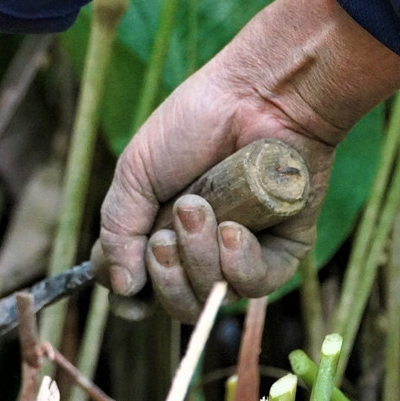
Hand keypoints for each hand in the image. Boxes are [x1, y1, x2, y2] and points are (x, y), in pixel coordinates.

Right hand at [94, 0, 399, 321]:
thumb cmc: (194, 125)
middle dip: (165, 275)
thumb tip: (120, 288)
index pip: (138, 290)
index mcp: (159, 233)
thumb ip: (117, 231)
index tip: (127, 286)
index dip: (129, 296)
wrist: (257, 97)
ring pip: (212, 296)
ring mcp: (240, 254)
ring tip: (200, 208)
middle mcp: (199, 251)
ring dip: (199, 257)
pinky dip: (240, 264)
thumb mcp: (136, 173)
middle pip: (174, 304)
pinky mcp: (282, 251)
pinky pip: (256, 287)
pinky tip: (236, 230)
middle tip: (165, 235)